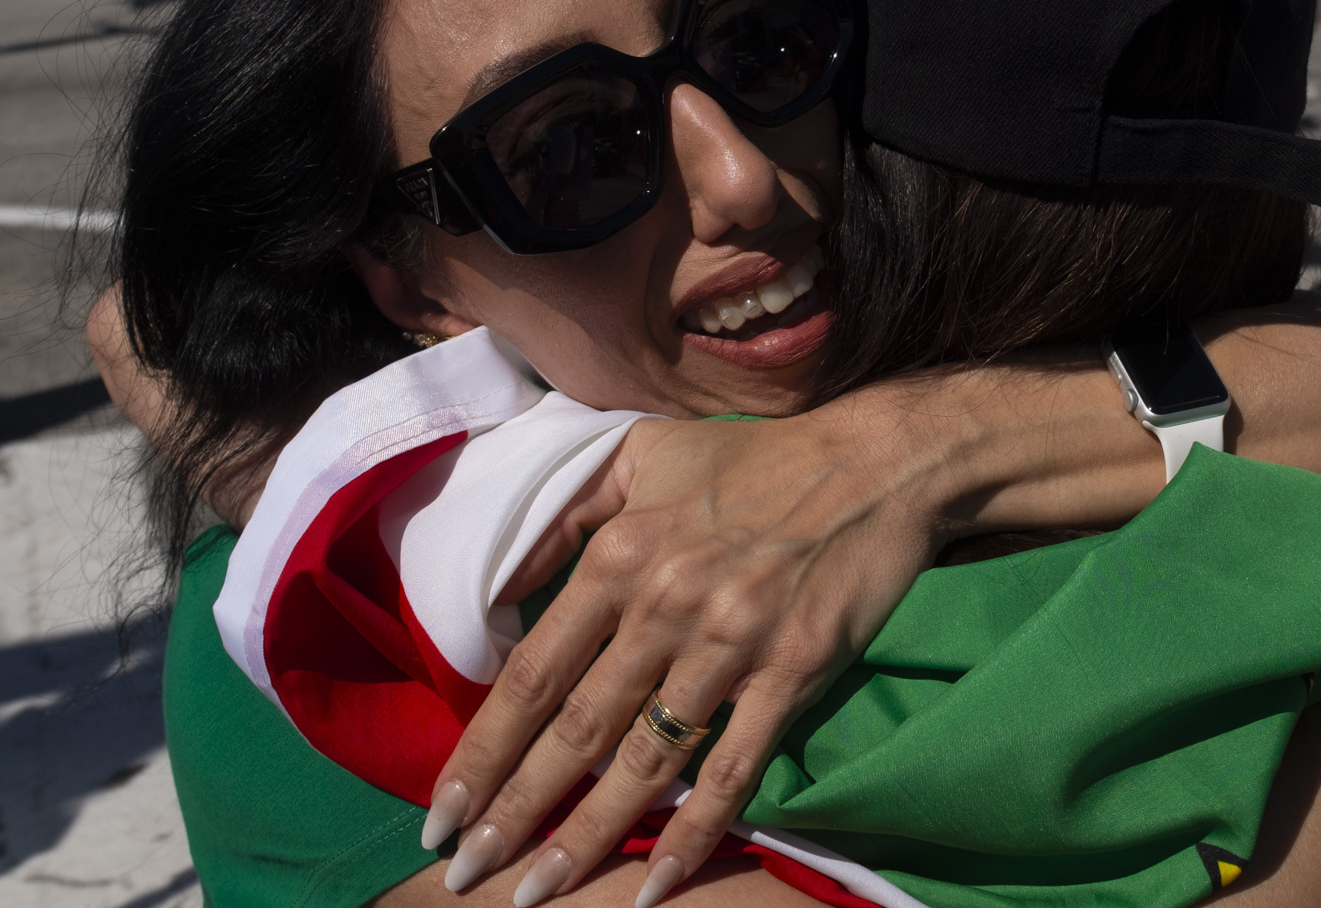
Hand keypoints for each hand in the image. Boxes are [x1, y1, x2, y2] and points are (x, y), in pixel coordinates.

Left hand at [424, 413, 942, 902]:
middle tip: (466, 873)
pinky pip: (733, 769)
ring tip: (536, 893)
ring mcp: (731, 643)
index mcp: (620, 555)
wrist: (877, 463)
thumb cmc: (757, 459)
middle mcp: (665, 604)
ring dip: (586, 836)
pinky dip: (693, 832)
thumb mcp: (643, 456)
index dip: (482, 750)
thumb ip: (567, 510)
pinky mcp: (792, 672)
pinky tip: (656, 885)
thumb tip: (499, 583)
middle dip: (512, 812)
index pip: (532, 674)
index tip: (442, 808)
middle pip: (574, 730)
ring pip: (645, 762)